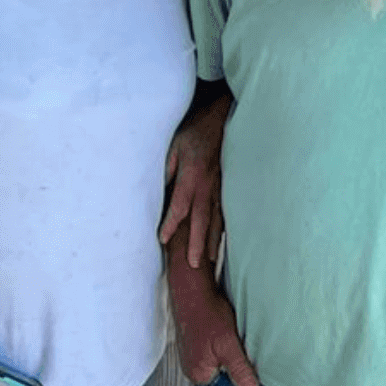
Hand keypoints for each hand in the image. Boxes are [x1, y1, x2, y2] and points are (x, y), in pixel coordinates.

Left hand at [159, 91, 229, 270]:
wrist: (222, 120)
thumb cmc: (195, 132)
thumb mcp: (173, 146)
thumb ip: (166, 169)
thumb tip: (157, 191)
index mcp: (192, 176)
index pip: (179, 206)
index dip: (170, 224)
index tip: (162, 240)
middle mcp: (208, 186)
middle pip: (201, 220)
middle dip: (196, 243)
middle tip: (193, 265)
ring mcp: (221, 188)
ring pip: (217, 220)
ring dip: (212, 241)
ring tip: (208, 261)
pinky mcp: (228, 187)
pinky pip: (226, 212)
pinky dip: (223, 229)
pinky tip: (221, 242)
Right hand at [167, 255, 257, 385]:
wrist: (192, 289)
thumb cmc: (206, 313)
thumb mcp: (228, 344)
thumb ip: (239, 369)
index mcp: (199, 373)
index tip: (257, 383)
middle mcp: (194, 368)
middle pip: (222, 379)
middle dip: (238, 371)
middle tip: (251, 360)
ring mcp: (195, 356)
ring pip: (220, 365)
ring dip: (233, 358)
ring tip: (241, 347)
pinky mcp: (198, 344)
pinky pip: (216, 353)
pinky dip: (226, 348)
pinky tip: (232, 339)